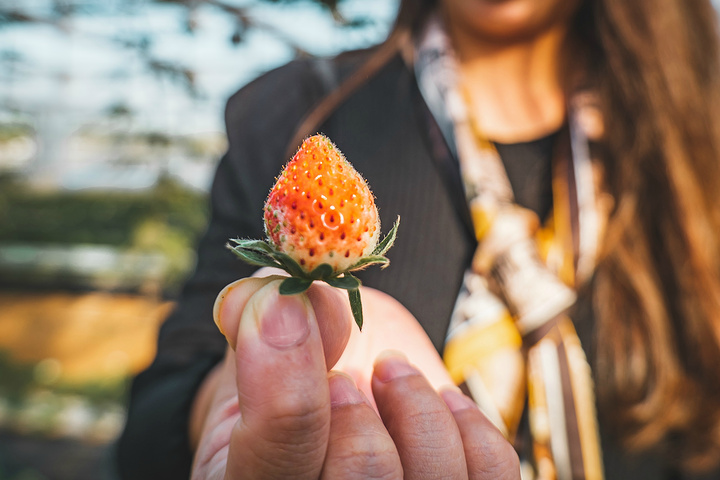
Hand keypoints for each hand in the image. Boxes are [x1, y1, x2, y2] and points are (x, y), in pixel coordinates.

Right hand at [189, 276, 519, 478]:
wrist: (344, 390)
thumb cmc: (293, 370)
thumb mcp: (258, 347)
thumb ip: (257, 320)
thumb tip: (277, 298)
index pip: (275, 461)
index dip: (286, 380)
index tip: (285, 306)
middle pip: (363, 478)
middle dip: (356, 410)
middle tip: (346, 376)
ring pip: (433, 475)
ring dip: (413, 405)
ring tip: (387, 374)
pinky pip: (488, 468)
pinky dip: (465, 421)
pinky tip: (434, 400)